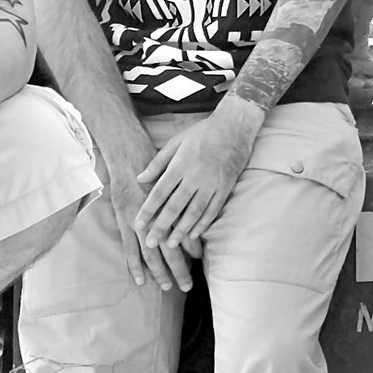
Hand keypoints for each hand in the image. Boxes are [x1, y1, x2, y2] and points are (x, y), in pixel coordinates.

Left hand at [135, 100, 261, 287]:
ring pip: (194, 212)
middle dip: (161, 227)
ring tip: (171, 245)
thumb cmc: (202, 133)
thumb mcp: (176, 141)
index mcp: (180, 165)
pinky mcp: (225, 188)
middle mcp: (195, 177)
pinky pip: (213, 210)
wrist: (234, 127)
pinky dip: (203, 224)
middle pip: (175, 207)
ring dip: (181, 230)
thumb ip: (158, 162)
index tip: (138, 224)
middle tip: (150, 243)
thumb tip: (140, 179)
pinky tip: (194, 234)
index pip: (160, 192)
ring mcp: (212, 184)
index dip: (148, 210)